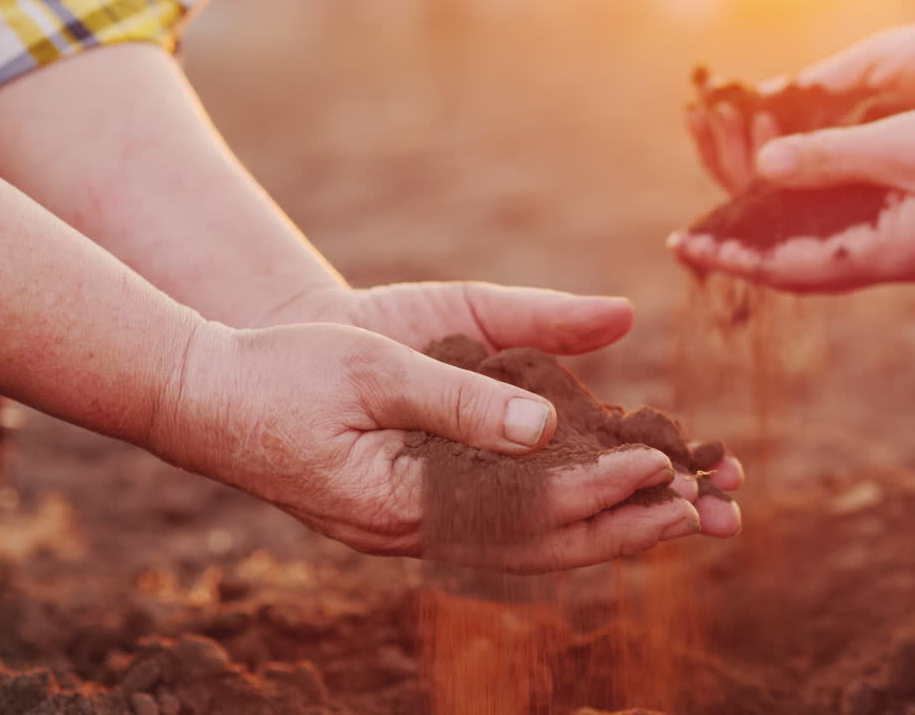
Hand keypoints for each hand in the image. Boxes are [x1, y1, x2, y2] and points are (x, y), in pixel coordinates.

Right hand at [150, 321, 711, 572]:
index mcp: (406, 503)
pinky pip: (506, 530)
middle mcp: (418, 533)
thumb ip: (460, 401)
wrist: (210, 399)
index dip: (601, 487)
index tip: (665, 468)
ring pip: (531, 546)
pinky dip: (562, 520)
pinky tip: (603, 508)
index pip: (528, 508)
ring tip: (675, 517)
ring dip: (605, 531)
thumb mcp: (372, 368)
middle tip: (704, 514)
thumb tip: (547, 426)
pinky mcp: (417, 513)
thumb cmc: (285, 374)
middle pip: (544, 545)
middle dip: (627, 528)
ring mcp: (417, 532)